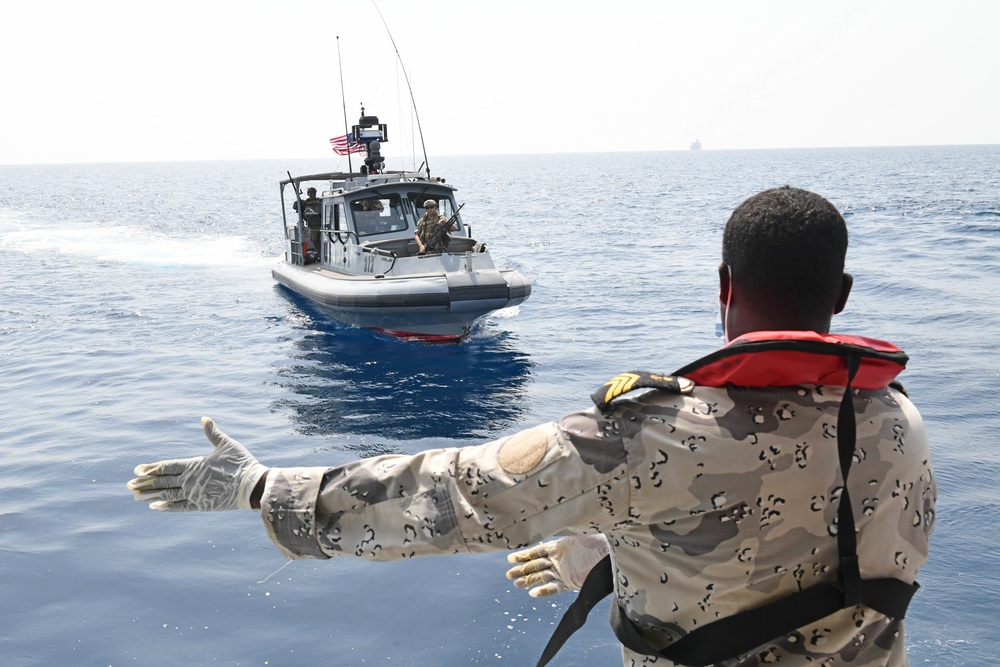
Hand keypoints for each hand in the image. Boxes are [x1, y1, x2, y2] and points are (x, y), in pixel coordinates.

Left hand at [127, 417, 267, 511]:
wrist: (252, 486)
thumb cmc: (241, 463)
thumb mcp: (227, 444)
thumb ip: (213, 433)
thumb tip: (204, 418)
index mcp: (194, 464)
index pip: (167, 466)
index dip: (151, 467)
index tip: (137, 469)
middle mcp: (190, 480)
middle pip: (162, 481)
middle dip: (145, 482)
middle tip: (129, 484)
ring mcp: (194, 494)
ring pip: (167, 494)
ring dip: (150, 495)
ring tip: (136, 496)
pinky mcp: (201, 505)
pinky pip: (178, 507)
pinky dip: (166, 506)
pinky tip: (155, 506)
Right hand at [505, 534, 609, 597]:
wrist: (613, 554)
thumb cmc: (597, 539)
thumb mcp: (580, 530)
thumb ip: (565, 527)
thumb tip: (553, 516)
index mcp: (558, 546)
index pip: (537, 551)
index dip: (524, 555)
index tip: (510, 559)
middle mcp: (559, 559)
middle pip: (536, 565)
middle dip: (522, 570)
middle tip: (509, 575)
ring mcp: (563, 571)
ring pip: (542, 577)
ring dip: (529, 581)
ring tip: (516, 584)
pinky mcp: (571, 582)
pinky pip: (554, 588)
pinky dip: (544, 591)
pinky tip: (532, 593)